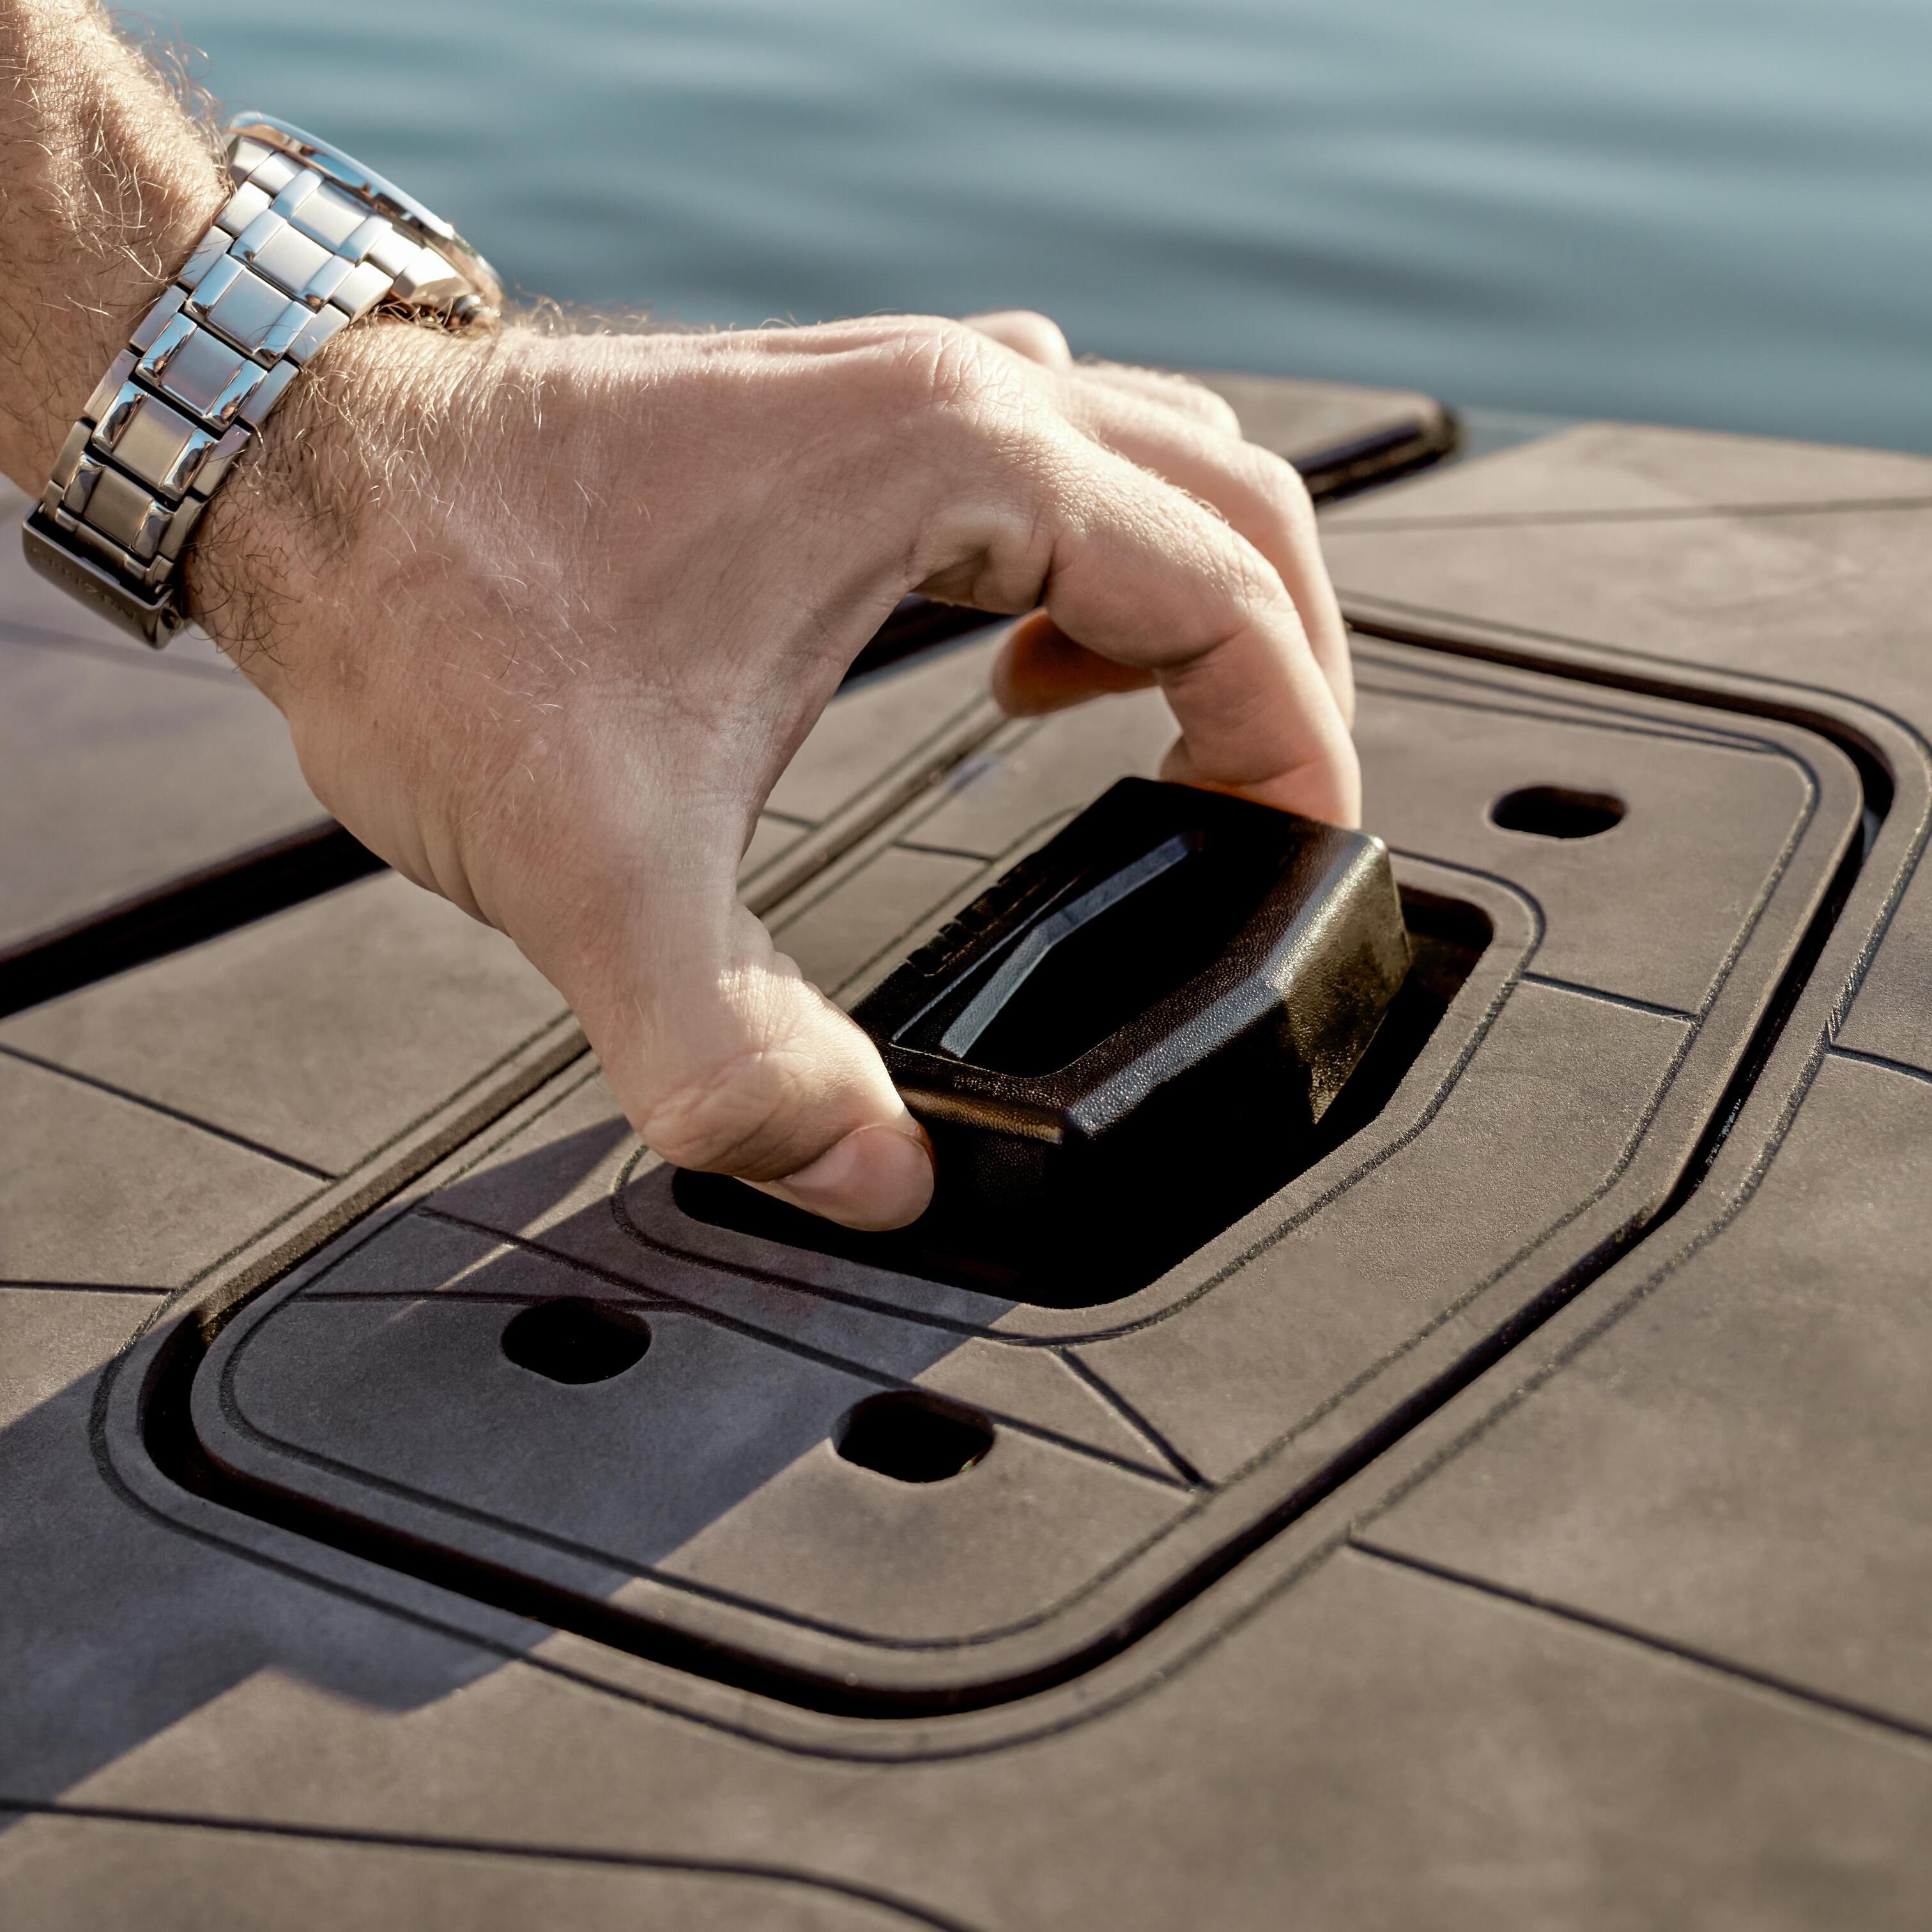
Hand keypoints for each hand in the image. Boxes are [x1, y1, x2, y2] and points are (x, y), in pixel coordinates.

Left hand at [187, 307, 1356, 1230]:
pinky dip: (1091, 550)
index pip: (1233, 593)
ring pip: (1153, 456)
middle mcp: (953, 391)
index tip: (1293, 849)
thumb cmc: (438, 610)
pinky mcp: (839, 411)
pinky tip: (1015, 654)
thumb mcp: (601, 881)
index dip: (1296, 740)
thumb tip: (870, 1183)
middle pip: (1238, 500)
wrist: (300, 475)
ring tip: (1130, 732)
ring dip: (1191, 593)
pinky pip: (1047, 448)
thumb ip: (743, 1067)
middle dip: (1281, 662)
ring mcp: (896, 384)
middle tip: (1253, 806)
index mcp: (957, 465)